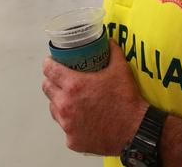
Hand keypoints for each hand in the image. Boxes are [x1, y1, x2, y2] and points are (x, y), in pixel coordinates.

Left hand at [42, 39, 147, 154]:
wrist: (134, 130)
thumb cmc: (125, 99)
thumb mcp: (120, 69)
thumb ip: (113, 51)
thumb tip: (109, 41)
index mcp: (73, 85)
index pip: (49, 70)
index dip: (48, 64)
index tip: (51, 62)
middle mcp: (65, 104)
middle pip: (47, 88)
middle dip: (52, 82)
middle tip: (61, 80)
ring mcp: (67, 124)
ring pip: (53, 108)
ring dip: (59, 102)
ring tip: (70, 99)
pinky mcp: (71, 140)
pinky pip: (65, 127)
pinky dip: (70, 122)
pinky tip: (80, 119)